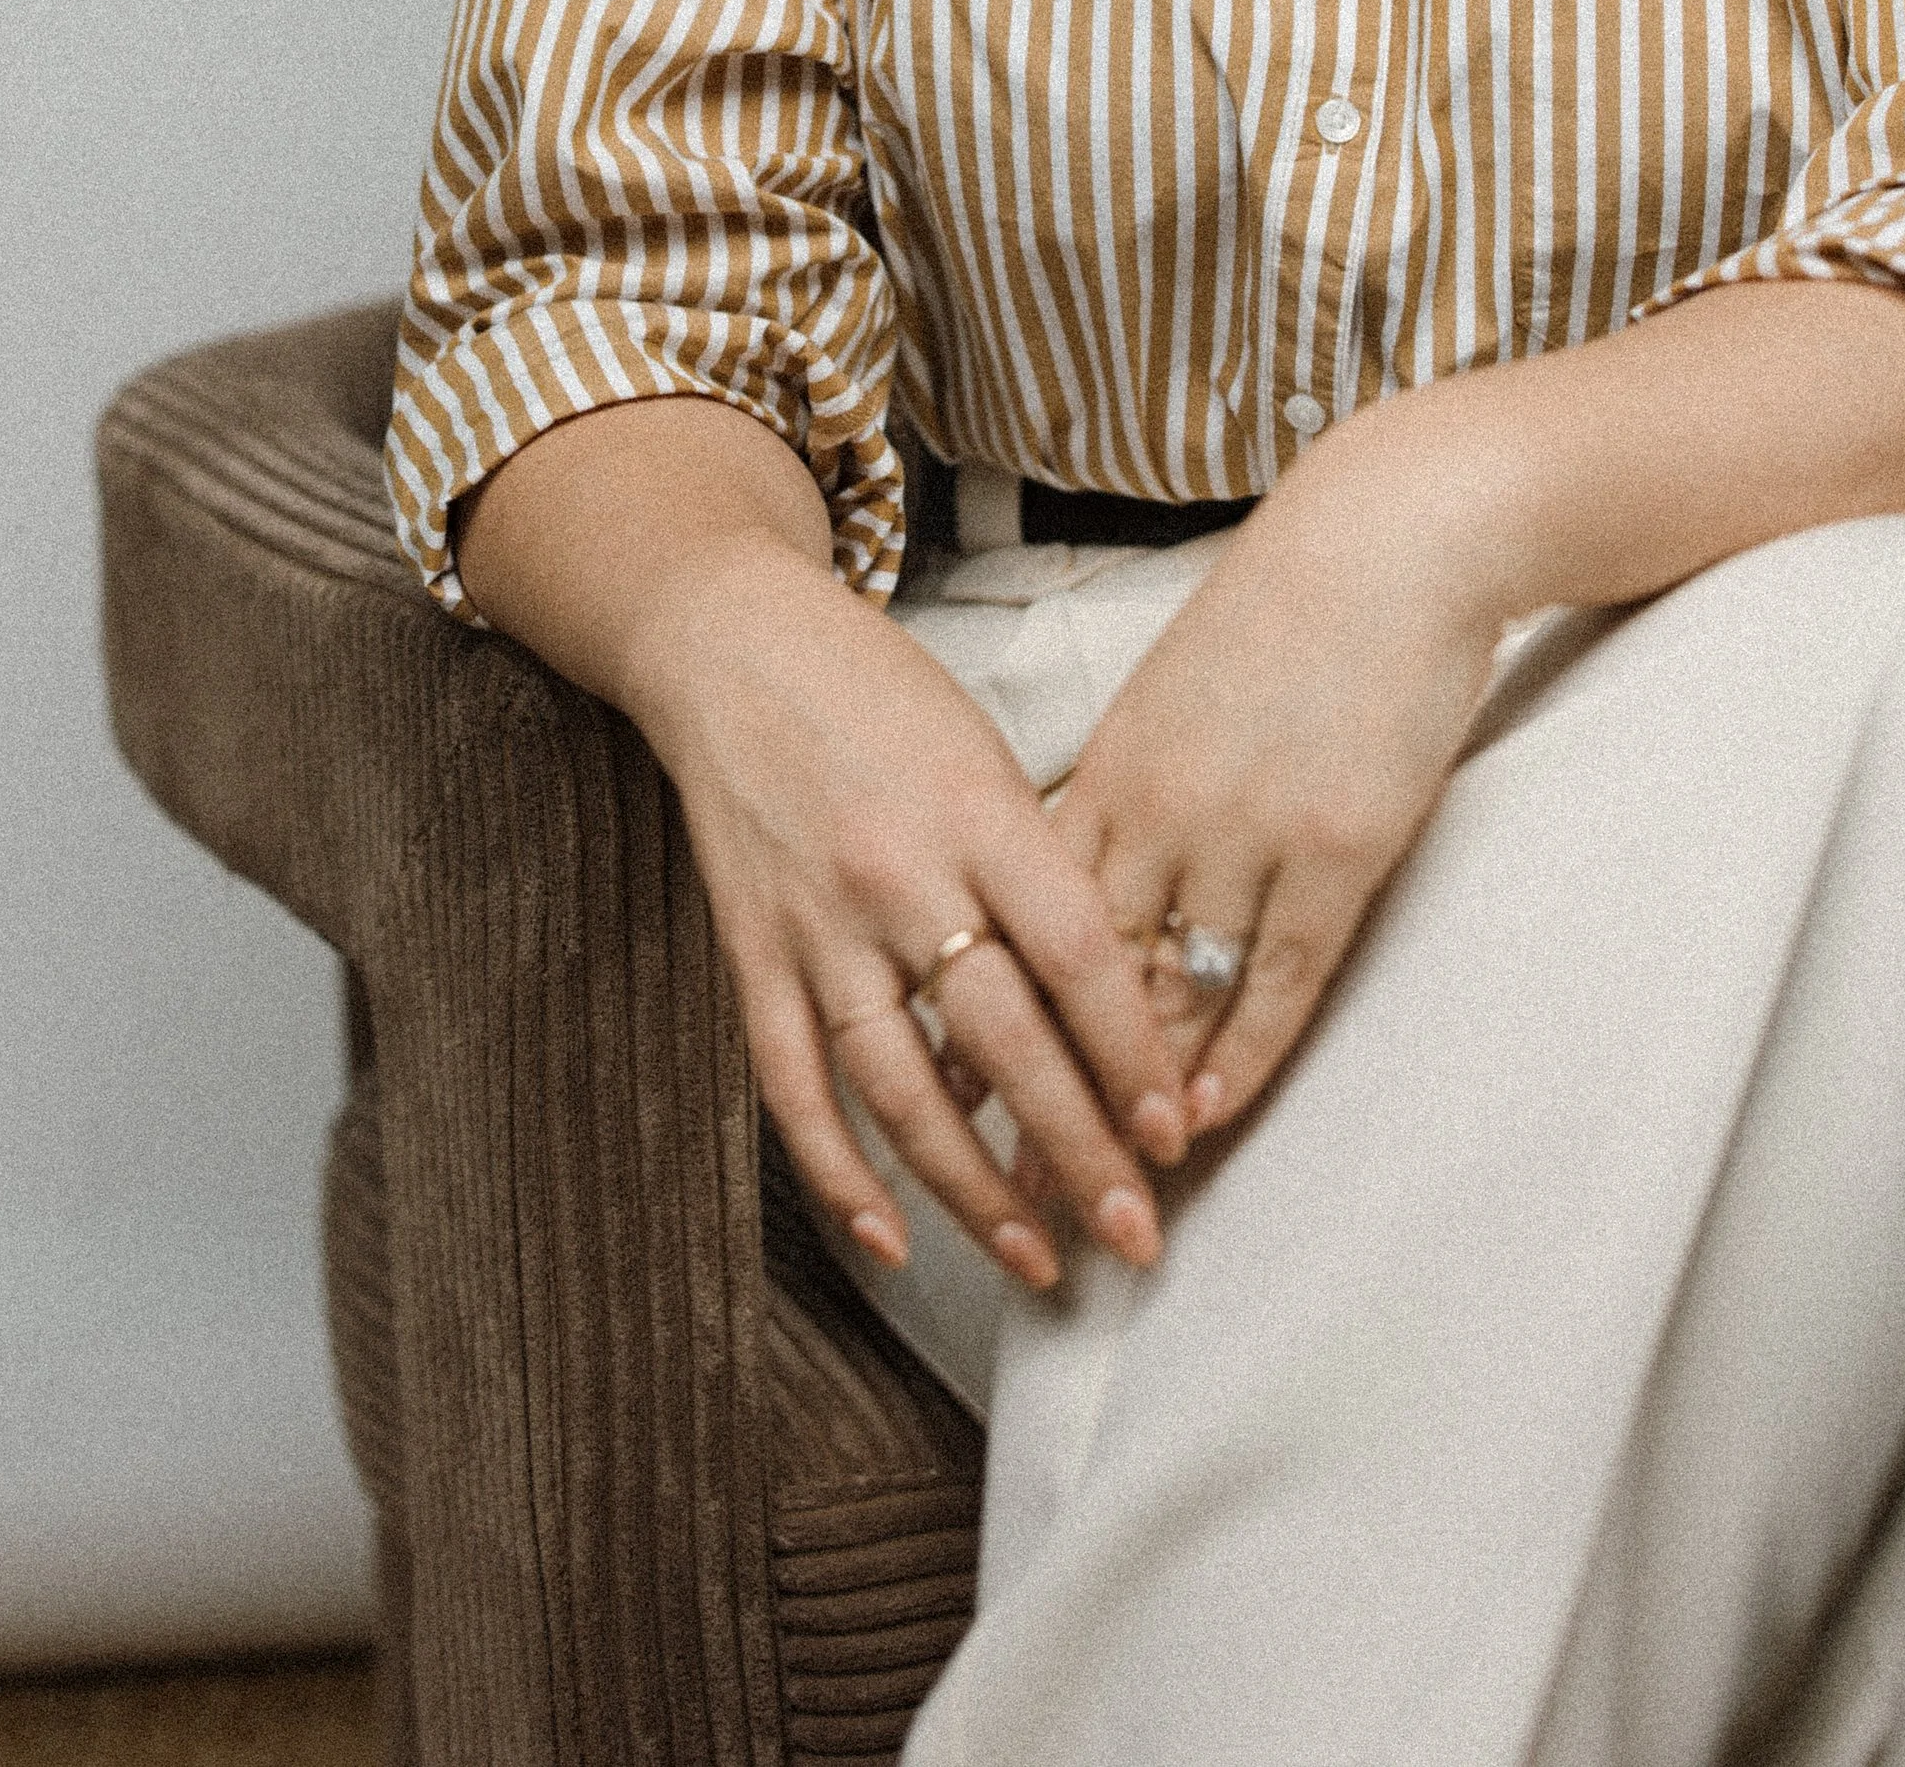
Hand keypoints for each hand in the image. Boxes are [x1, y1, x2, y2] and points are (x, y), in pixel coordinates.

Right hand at [626, 528, 1192, 1286]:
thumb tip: (1112, 1001)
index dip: (1132, 1056)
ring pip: (901, 1087)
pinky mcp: (752, 952)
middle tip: (1134, 1234)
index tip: (1172, 1133)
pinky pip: (794, 1084)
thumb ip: (1040, 868)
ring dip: (972, 1189)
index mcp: (979, 813)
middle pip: (1004, 1041)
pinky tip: (889, 1238)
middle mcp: (900, 874)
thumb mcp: (987, 753)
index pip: (1078, 958)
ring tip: (1036, 1260)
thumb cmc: (879, 692)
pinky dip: (838, 1172)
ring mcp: (818, 923)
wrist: (732, 644)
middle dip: (1077, 1150)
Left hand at [1050, 461, 1508, 1137]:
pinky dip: (1236, 1057)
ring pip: (1169, 990)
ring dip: (1138, 1096)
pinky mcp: (1333, 849)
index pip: (1024, 915)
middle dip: (1042, 1084)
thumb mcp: (1179, 692)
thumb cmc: (1291, 607)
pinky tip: (1207, 1117)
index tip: (950, 1089)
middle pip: (1078, 972)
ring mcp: (1244, 831)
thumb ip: (1136, 780)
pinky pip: (1274, 979)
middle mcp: (1158, 807)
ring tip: (1109, 1183)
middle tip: (1014, 1180)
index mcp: (1112, 764)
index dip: (989, 1008)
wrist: (1390, 541)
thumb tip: (1100, 854)